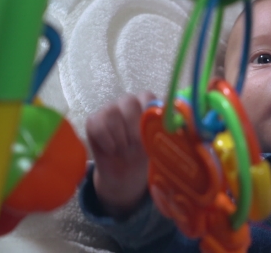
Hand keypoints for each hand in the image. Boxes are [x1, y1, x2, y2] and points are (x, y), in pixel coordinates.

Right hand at [86, 92, 155, 217]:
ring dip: (120, 136)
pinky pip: (97, 123)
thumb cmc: (145, 155)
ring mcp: (110, 109)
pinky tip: (112, 150)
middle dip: (133, 126)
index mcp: (149, 105)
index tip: (151, 133)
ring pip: (111, 112)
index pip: (149, 98)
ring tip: (125, 149)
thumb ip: (165, 129)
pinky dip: (106, 140)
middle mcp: (130, 103)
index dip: (148, 115)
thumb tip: (176, 120)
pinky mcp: (94, 120)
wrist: (125, 173)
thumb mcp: (159, 144)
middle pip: (129, 102)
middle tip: (136, 145)